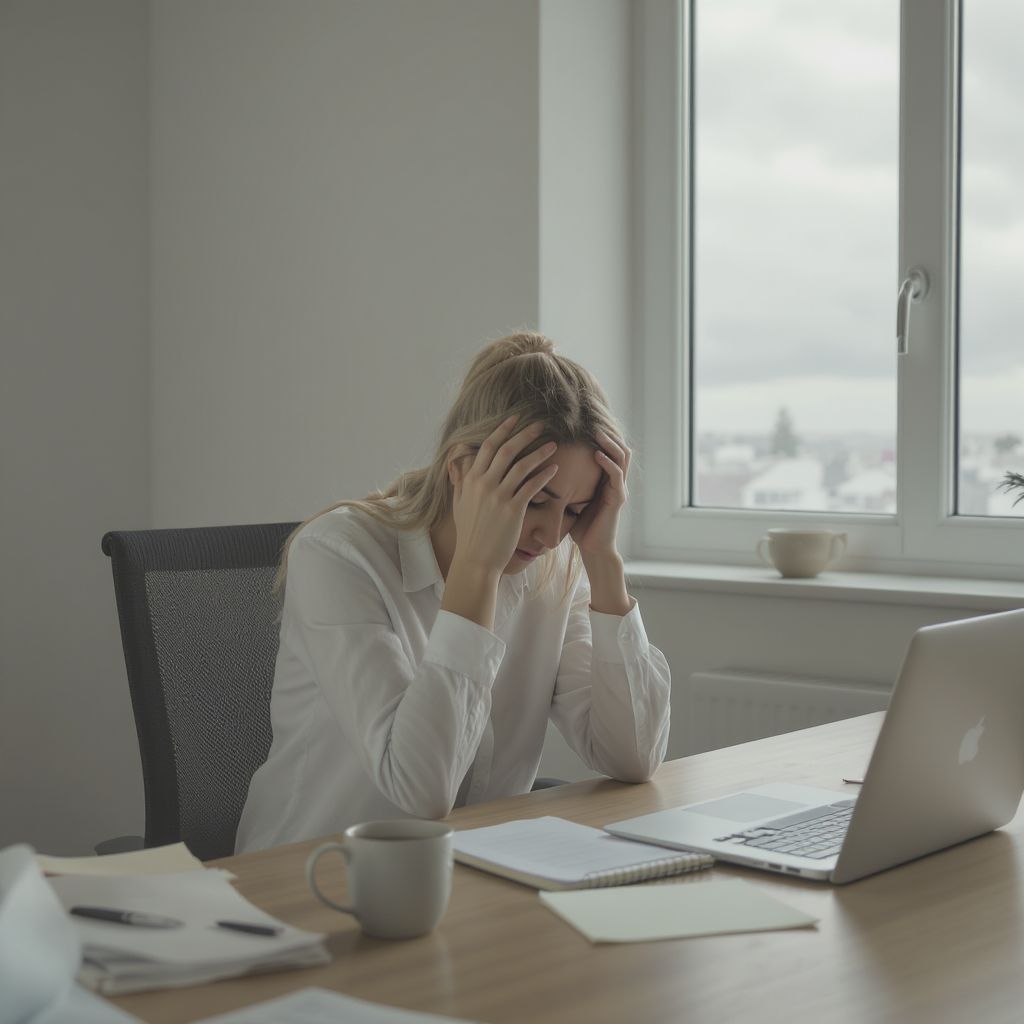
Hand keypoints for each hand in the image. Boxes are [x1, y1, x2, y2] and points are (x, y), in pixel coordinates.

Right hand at [449, 416, 558, 576]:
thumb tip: (458, 465)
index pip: (487, 446)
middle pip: (507, 450)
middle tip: (541, 424)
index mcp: (471, 480)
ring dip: (540, 452)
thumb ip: (460, 482)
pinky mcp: (513, 510)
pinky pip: (531, 487)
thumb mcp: (459, 504)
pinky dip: (543, 476)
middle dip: (525, 434)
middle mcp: (484, 484)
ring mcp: (498, 496)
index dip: (502, 430)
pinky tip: (554, 469)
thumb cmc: (469, 533)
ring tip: (554, 444)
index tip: (515, 418)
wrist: (475, 559)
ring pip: (522, 466)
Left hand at [570, 429, 630, 559]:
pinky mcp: (618, 498)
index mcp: (605, 478)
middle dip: (608, 431)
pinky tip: (596, 455)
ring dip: (610, 442)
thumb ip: (565, 483)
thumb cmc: (580, 526)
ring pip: (622, 456)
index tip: (583, 420)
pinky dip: (608, 462)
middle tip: (591, 419)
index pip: (609, 447)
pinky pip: (616, 475)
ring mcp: (619, 488)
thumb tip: (542, 467)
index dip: (600, 433)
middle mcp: (615, 480)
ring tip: (596, 432)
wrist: (592, 549)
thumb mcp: (571, 499)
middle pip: (619, 446)